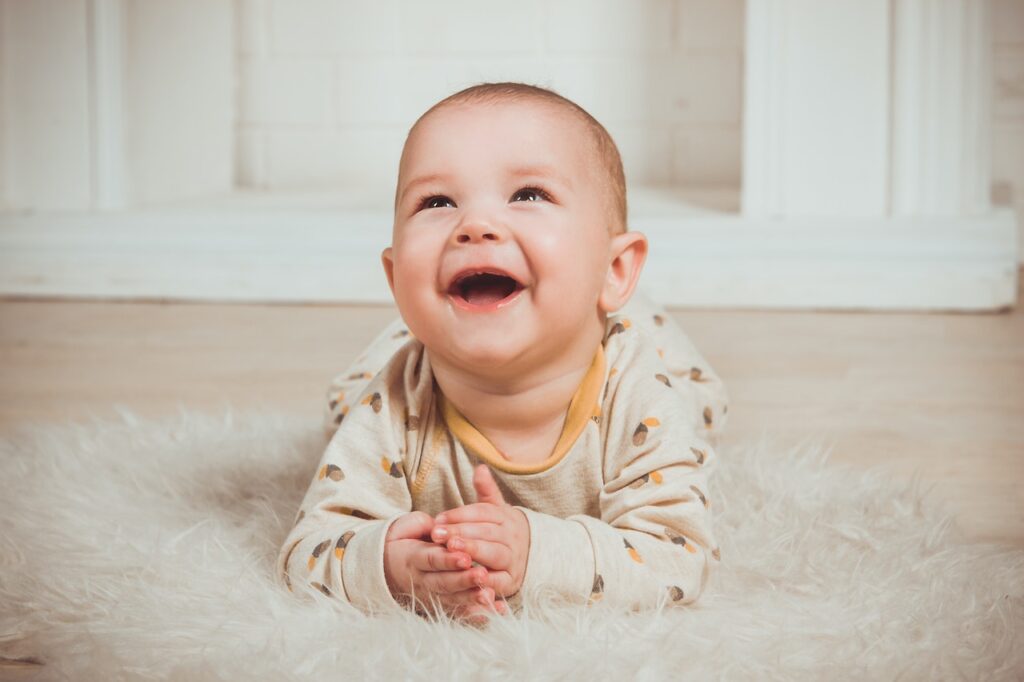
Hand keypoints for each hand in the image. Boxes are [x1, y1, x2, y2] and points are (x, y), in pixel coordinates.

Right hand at [383, 511, 500, 621]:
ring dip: (470, 598)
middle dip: (463, 580)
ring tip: (489, 595)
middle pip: (443, 582)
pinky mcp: (438, 604)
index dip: (448, 560)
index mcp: (413, 558)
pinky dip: (475, 614)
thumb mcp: (407, 528)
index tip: (466, 557)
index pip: (432, 559)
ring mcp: (430, 595)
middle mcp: (421, 580)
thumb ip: (423, 525)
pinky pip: (458, 611)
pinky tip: (492, 612)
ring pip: (451, 599)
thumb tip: (438, 525)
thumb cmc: (403, 540)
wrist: (386, 565)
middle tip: (482, 575)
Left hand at [431, 465, 529, 598]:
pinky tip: (467, 578)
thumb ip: (486, 491)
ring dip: (473, 551)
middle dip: (462, 533)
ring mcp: (514, 559)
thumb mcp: (496, 510)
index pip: (483, 513)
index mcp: (506, 517)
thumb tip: (480, 468)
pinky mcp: (512, 581)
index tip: (438, 519)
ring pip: (494, 554)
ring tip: (452, 550)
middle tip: (438, 534)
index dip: (460, 515)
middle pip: (487, 532)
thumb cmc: (501, 531)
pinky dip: (485, 581)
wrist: (529, 557)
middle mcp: (512, 537)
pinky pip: (499, 581)